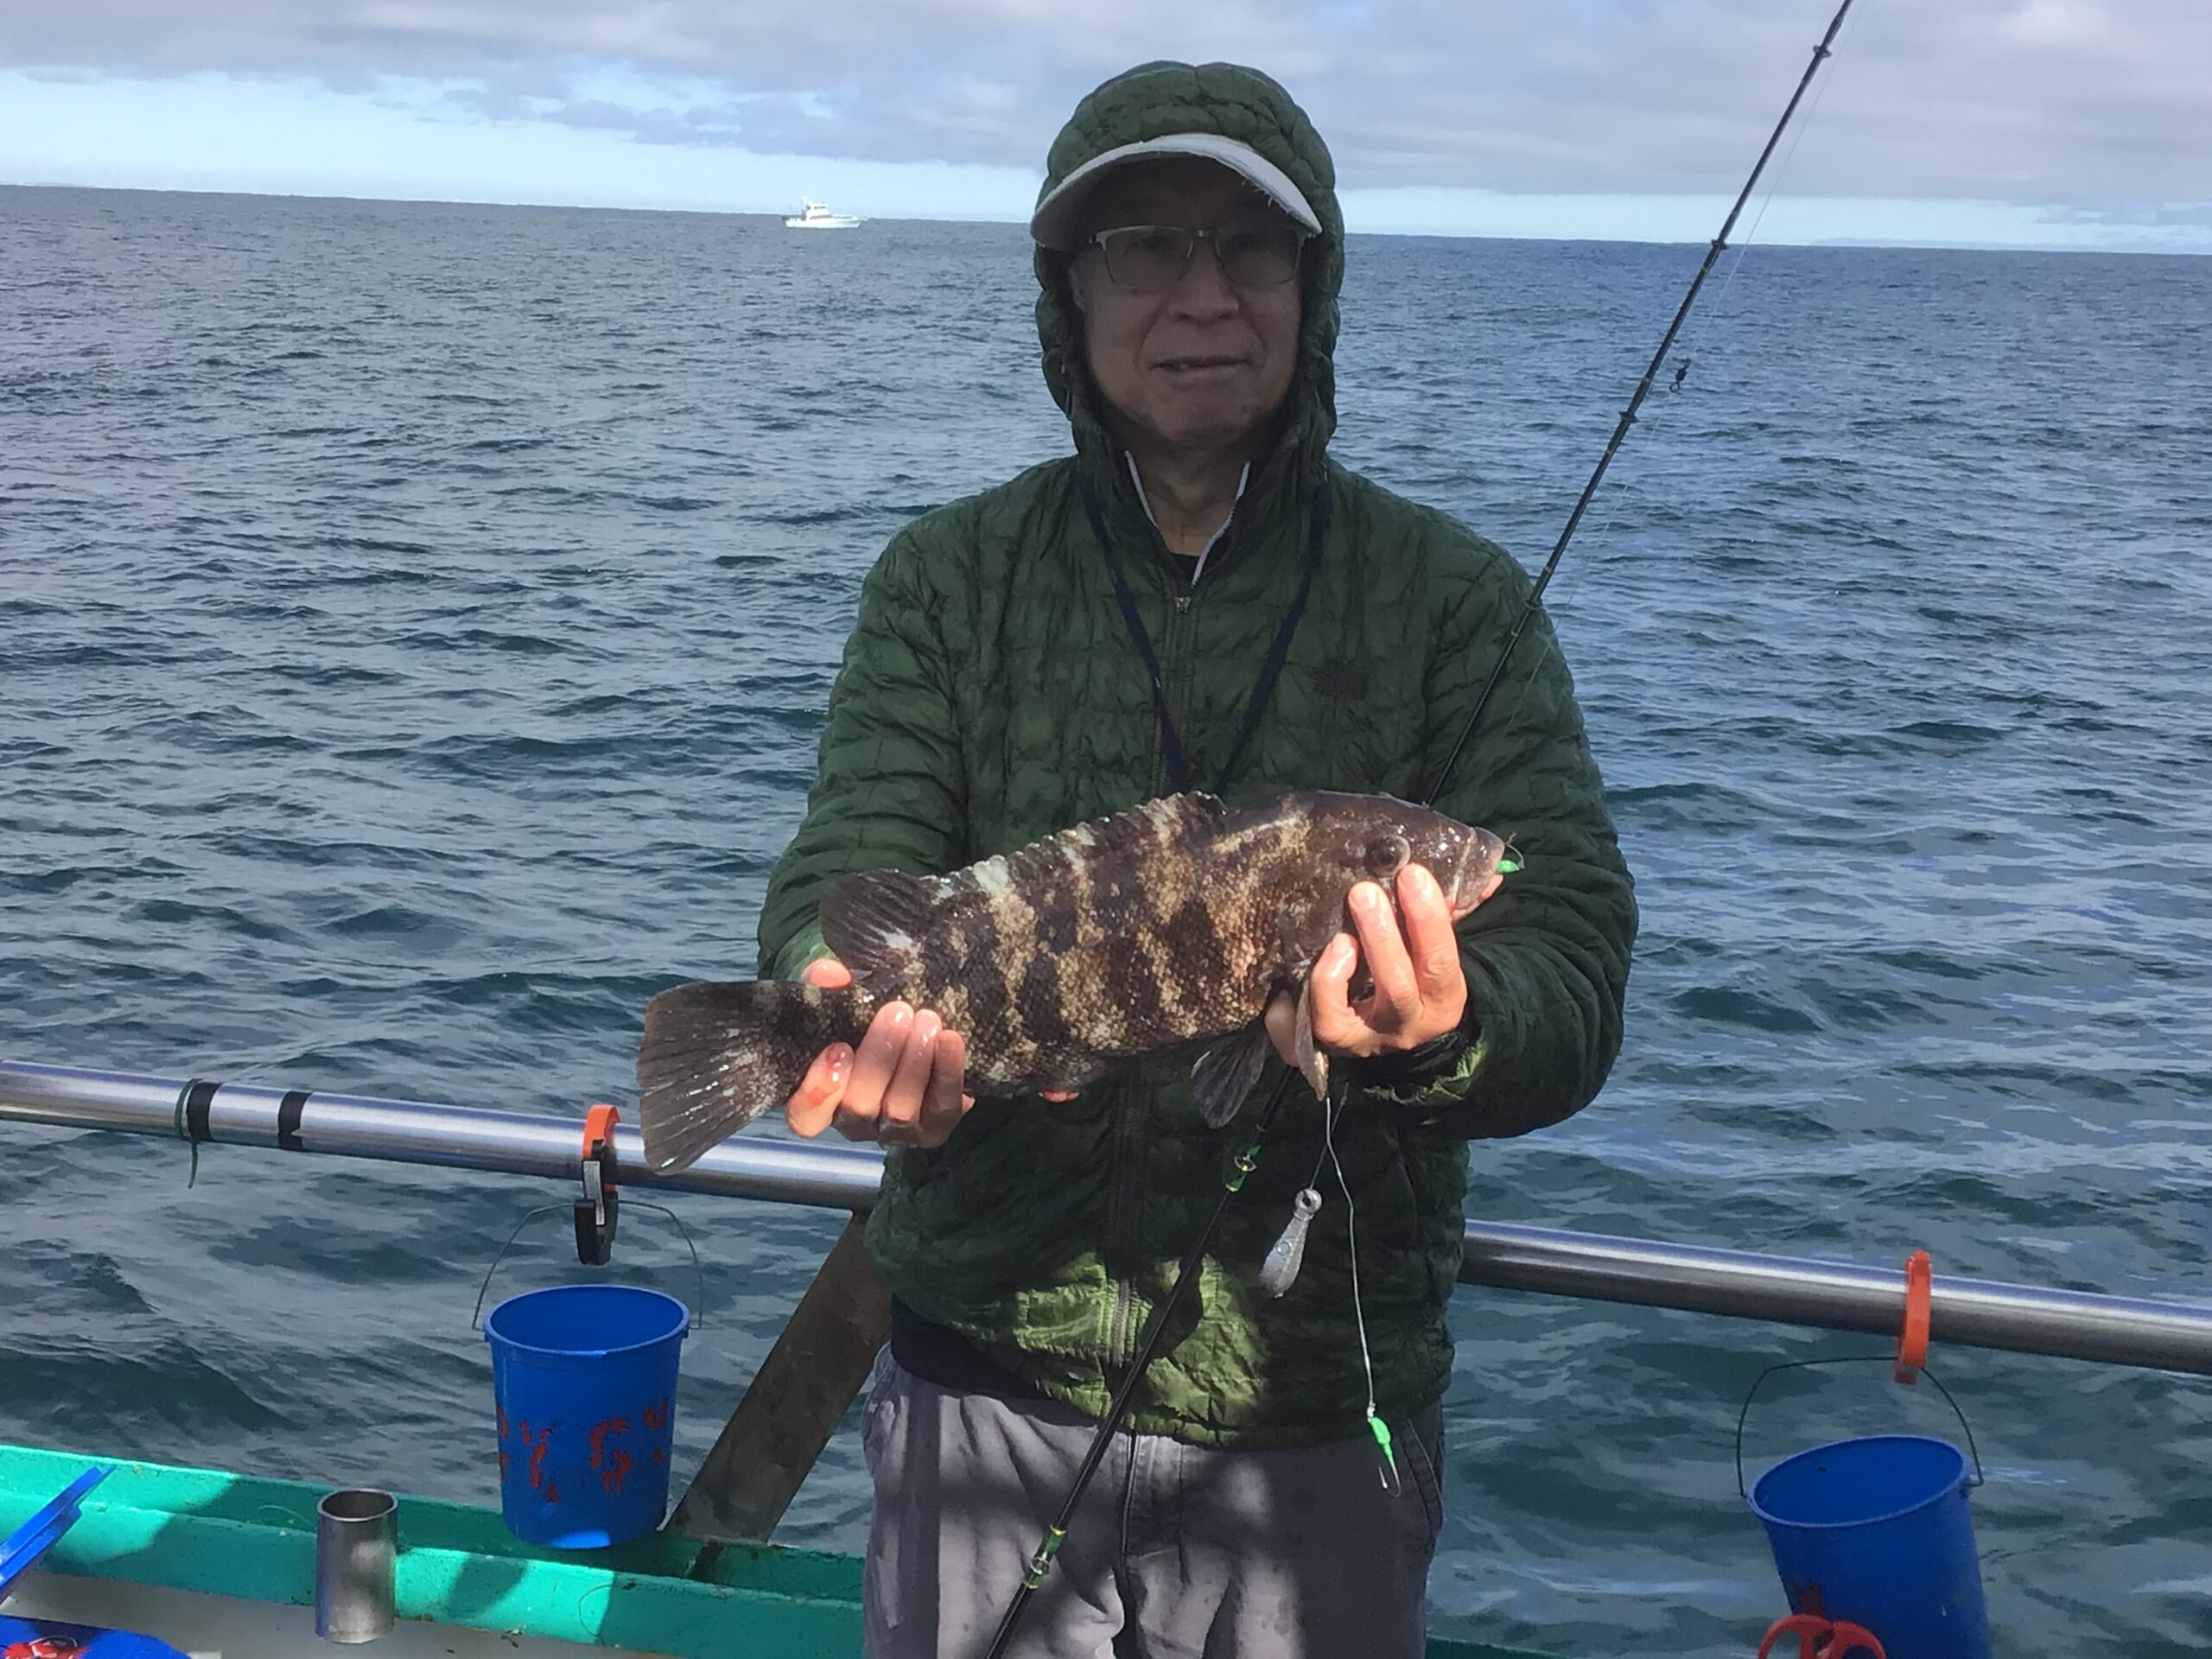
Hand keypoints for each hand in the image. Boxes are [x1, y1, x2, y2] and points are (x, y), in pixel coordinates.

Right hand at [784, 957, 975, 1147]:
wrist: (920, 1032)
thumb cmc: (867, 1019)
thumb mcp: (844, 998)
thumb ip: (828, 986)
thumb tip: (829, 973)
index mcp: (821, 1098)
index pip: (805, 1117)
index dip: (817, 1092)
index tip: (839, 1048)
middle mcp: (854, 1122)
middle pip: (859, 1107)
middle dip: (879, 1058)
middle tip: (897, 1011)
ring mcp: (895, 1131)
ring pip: (900, 1110)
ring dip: (913, 1062)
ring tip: (927, 1019)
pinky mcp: (935, 1126)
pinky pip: (942, 1107)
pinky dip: (947, 1072)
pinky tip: (950, 1039)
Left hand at [1265, 861, 1497, 1064]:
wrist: (1397, 1037)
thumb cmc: (1417, 975)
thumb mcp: (1438, 950)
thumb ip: (1456, 912)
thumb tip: (1487, 871)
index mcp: (1442, 999)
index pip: (1440, 962)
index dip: (1428, 920)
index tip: (1413, 874)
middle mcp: (1404, 1026)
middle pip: (1396, 987)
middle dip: (1381, 937)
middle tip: (1363, 891)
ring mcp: (1361, 1040)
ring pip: (1342, 1016)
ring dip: (1335, 972)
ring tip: (1337, 935)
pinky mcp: (1325, 1045)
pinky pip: (1306, 1029)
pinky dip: (1303, 998)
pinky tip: (1304, 967)